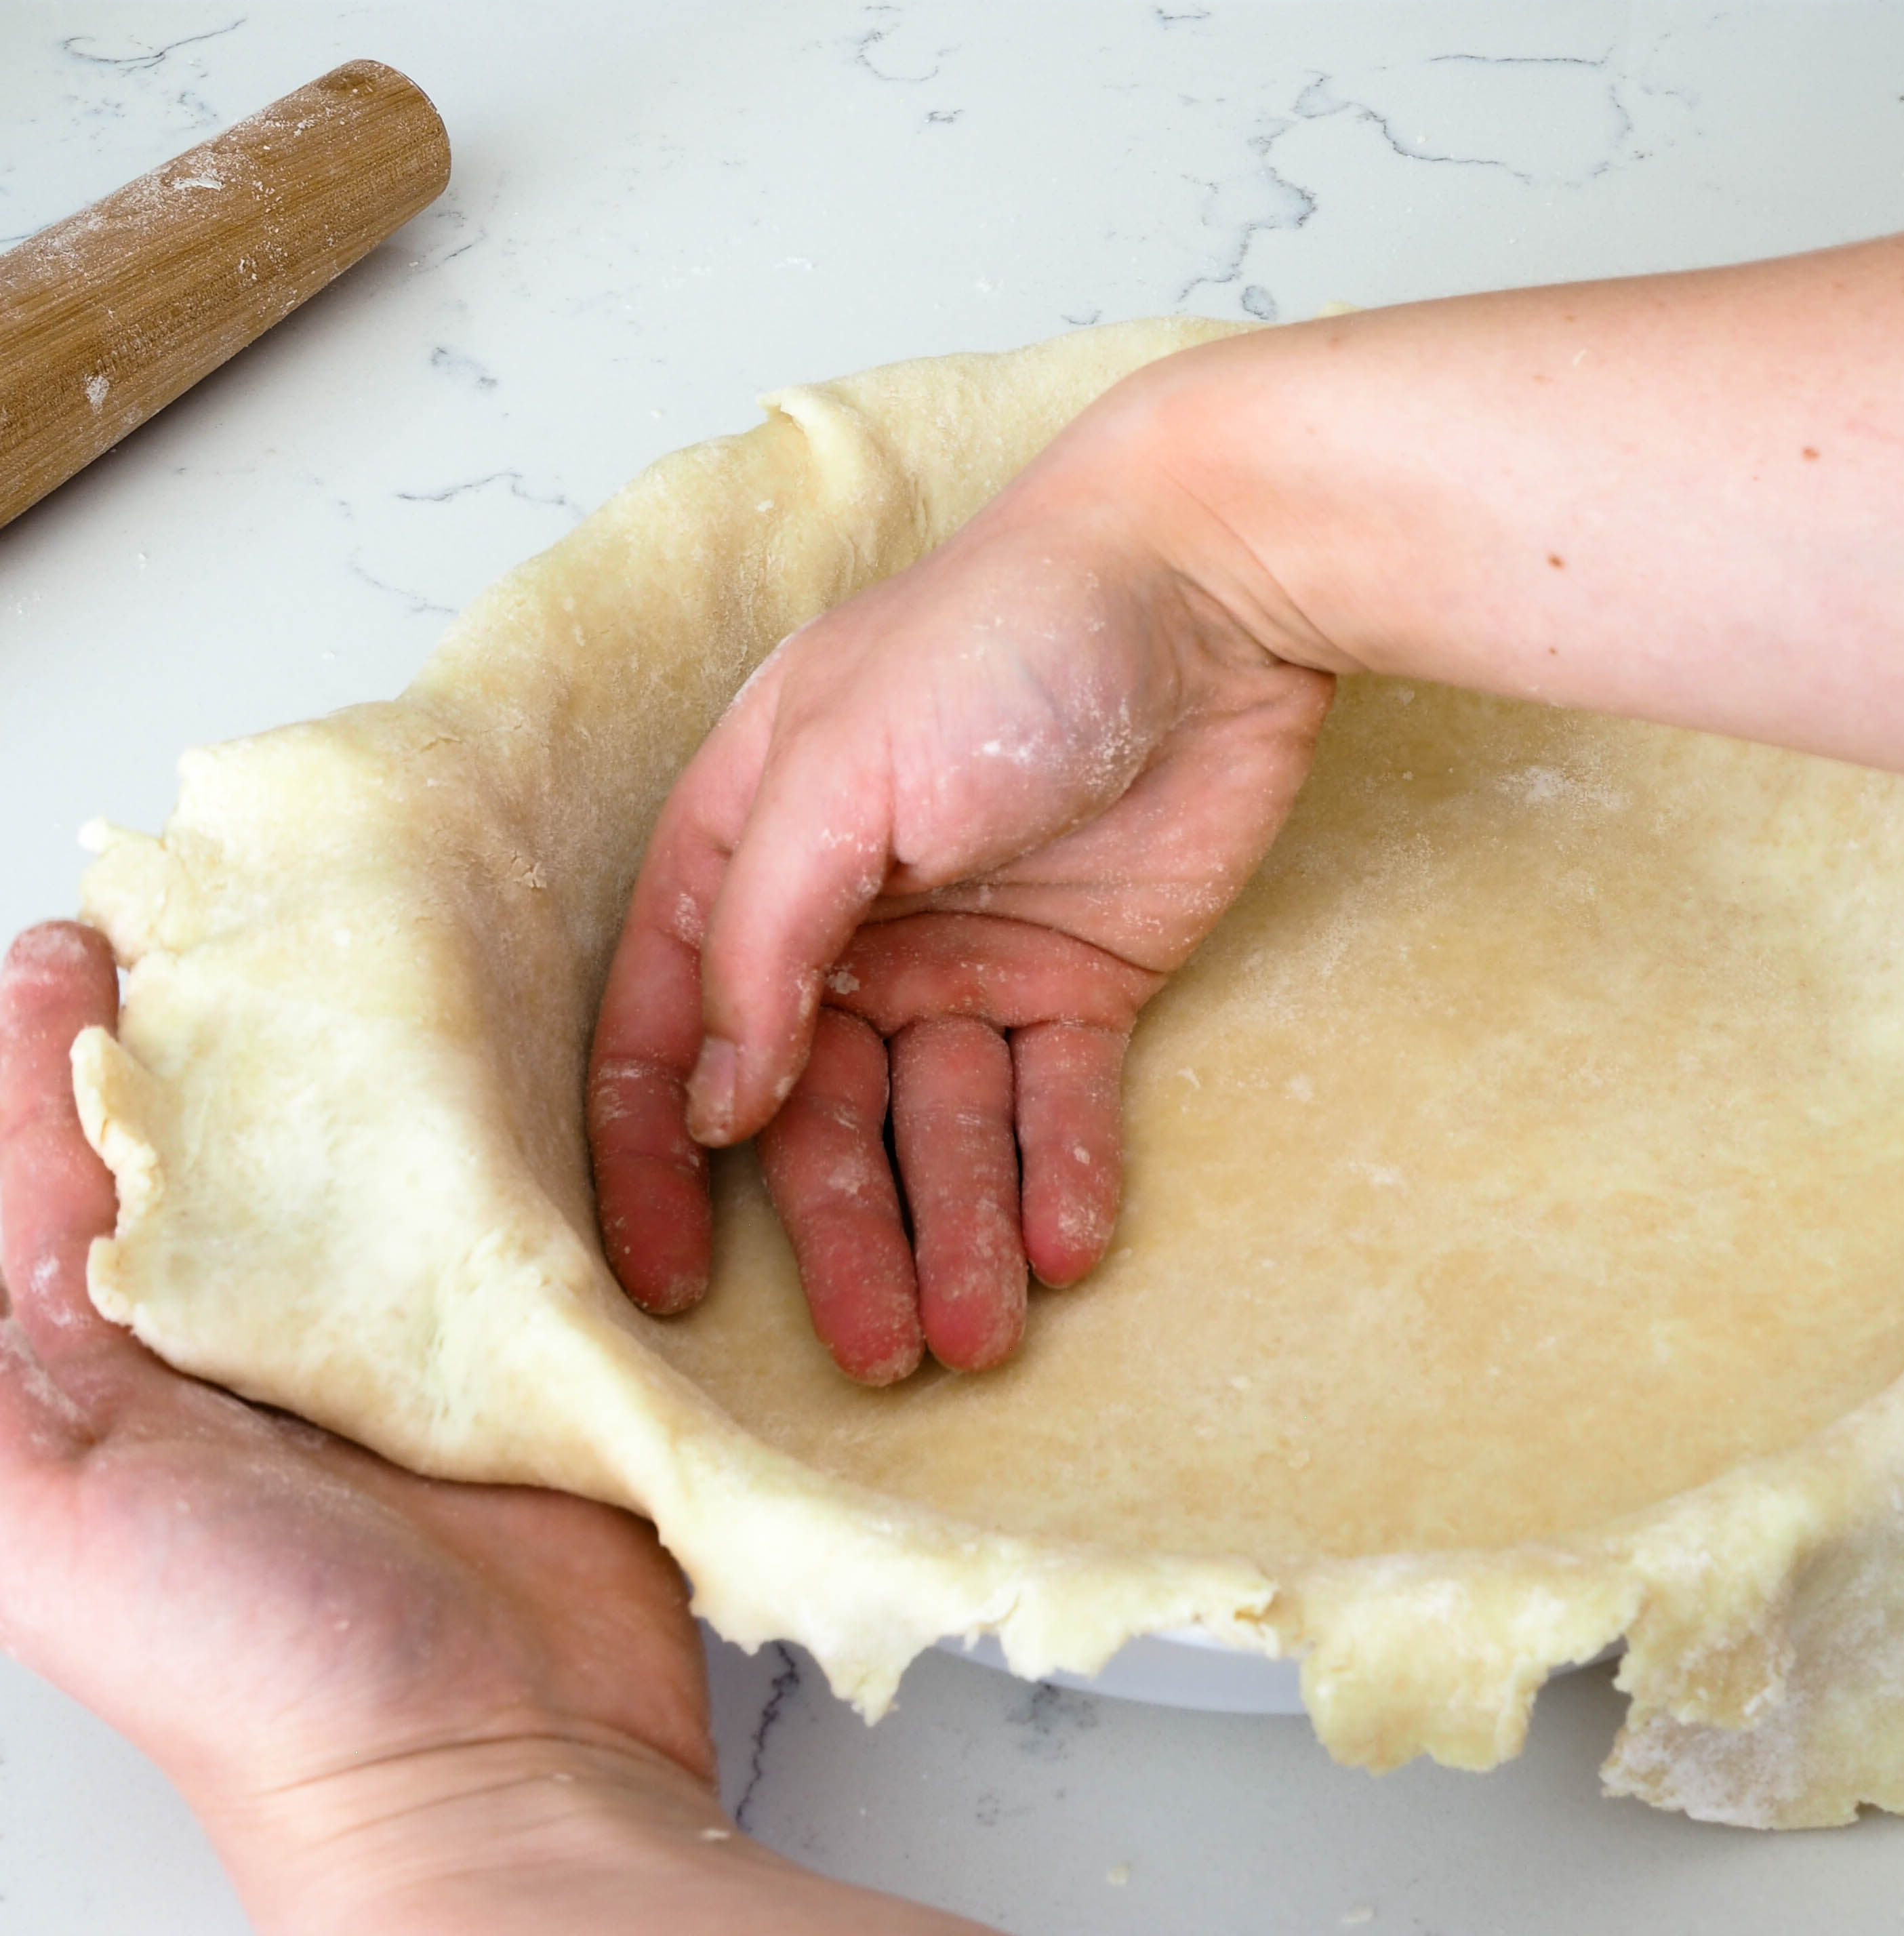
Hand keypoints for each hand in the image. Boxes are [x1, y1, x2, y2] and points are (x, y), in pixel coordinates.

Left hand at [0, 923, 716, 1879]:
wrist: (493, 1778)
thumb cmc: (257, 1672)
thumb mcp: (42, 1517)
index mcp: (117, 1357)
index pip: (68, 1152)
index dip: (59, 1037)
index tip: (82, 934)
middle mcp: (250, 1327)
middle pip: (221, 1124)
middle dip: (220, 1008)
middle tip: (242, 895)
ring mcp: (395, 1321)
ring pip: (364, 1134)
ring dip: (367, 1041)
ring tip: (373, 929)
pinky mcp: (525, 1326)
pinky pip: (510, 1186)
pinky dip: (506, 1113)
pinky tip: (510, 1036)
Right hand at [587, 452, 1332, 1385]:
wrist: (1213, 584)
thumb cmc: (1004, 640)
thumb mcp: (841, 776)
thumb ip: (763, 940)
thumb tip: (716, 1106)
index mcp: (752, 847)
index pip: (674, 1028)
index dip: (658, 1159)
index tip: (665, 1288)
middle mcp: (848, 914)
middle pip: (817, 1110)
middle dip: (844, 1233)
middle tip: (878, 1351)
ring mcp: (968, 948)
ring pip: (941, 1125)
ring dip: (956, 1230)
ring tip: (982, 1332)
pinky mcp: (1085, 974)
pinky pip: (1059, 1101)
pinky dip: (1060, 1176)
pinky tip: (1066, 1249)